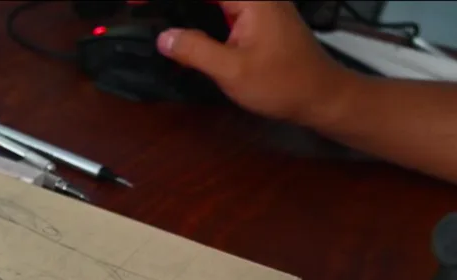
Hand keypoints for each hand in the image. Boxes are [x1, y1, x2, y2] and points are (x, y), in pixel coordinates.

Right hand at [156, 1, 351, 125]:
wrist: (321, 94)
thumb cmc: (283, 84)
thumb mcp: (232, 71)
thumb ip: (195, 50)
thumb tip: (165, 36)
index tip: (135, 1)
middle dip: (173, 2)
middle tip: (138, 5)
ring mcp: (259, 2)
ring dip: (186, 6)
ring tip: (152, 11)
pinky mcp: (259, 14)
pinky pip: (223, 5)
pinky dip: (199, 9)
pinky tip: (183, 23)